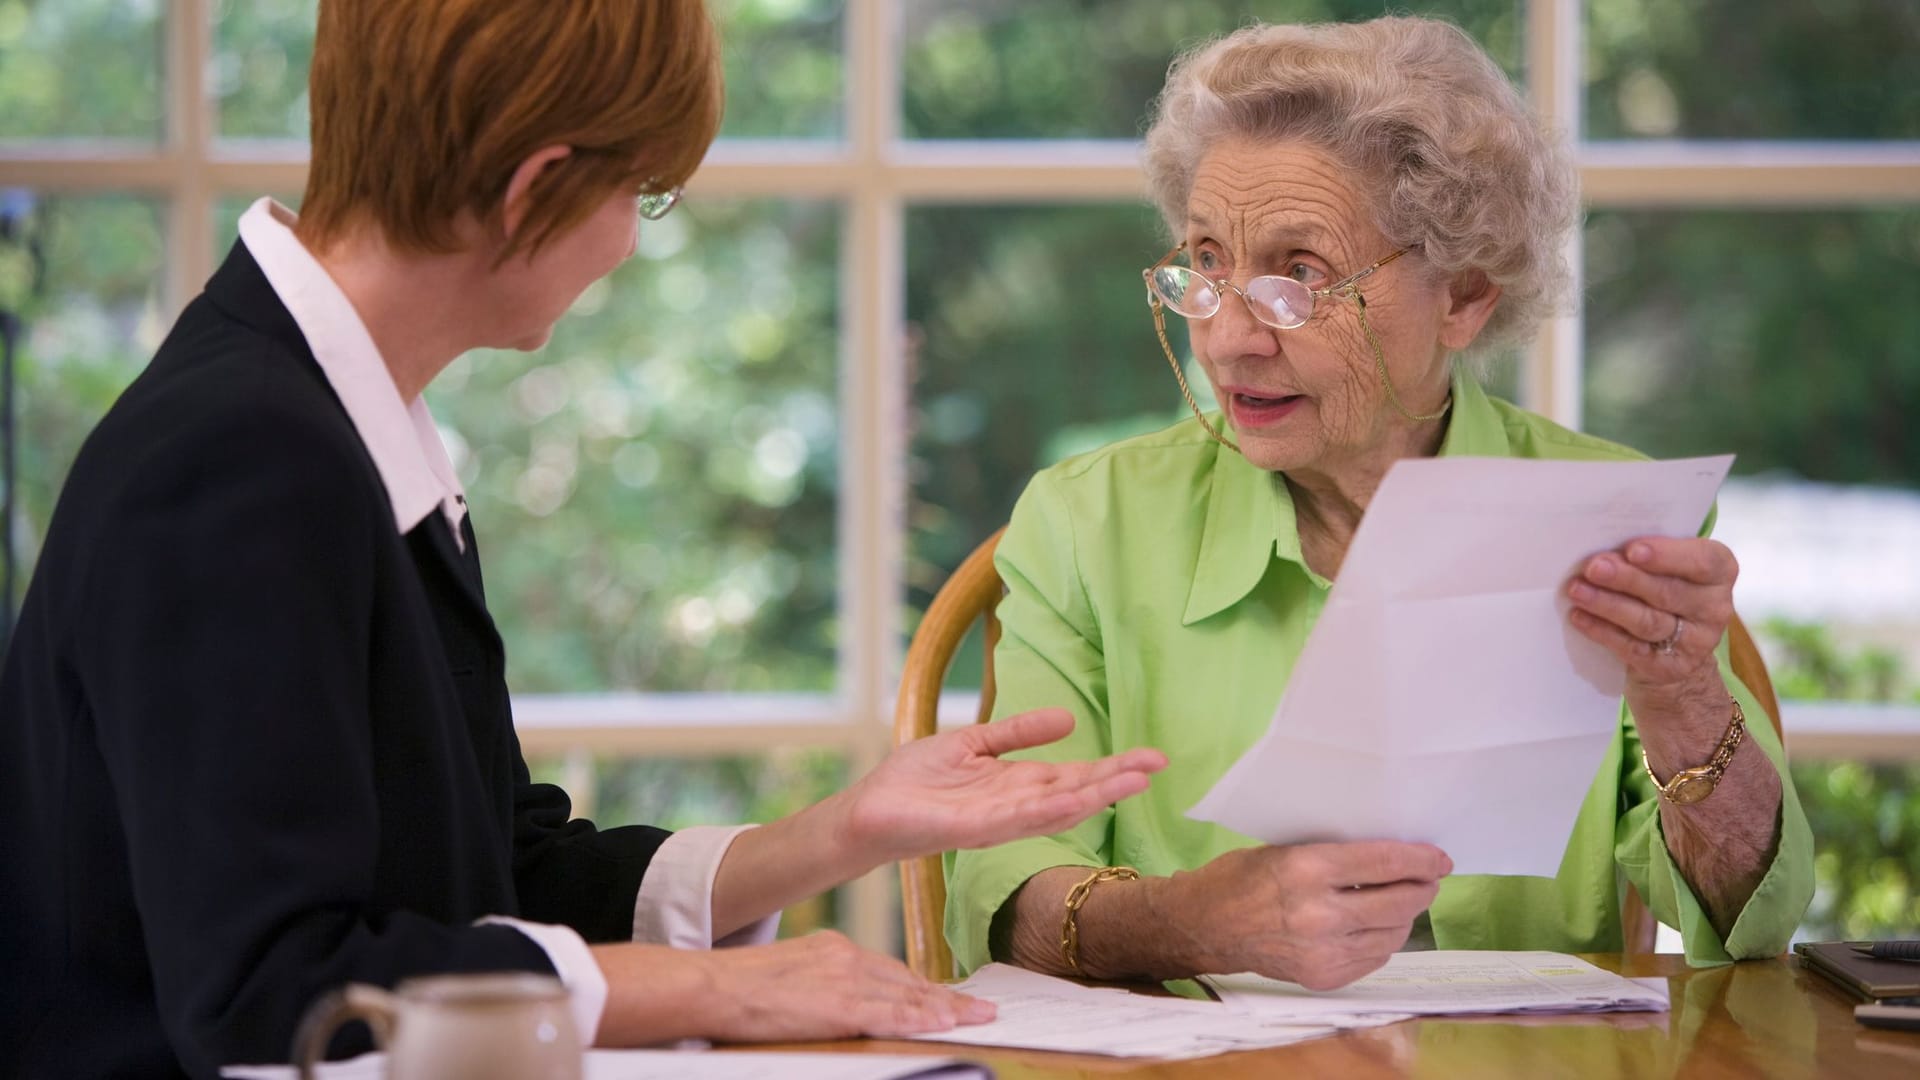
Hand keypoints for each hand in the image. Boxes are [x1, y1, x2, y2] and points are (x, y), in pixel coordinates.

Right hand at [593, 933, 993, 1044]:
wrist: (712, 984)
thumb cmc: (739, 987)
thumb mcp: (788, 974)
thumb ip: (820, 983)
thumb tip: (836, 1003)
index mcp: (832, 948)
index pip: (889, 970)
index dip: (923, 987)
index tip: (948, 997)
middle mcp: (845, 957)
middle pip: (907, 980)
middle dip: (945, 997)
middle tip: (979, 1008)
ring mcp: (845, 979)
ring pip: (908, 996)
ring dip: (947, 1009)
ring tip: (978, 1018)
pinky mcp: (840, 1004)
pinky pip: (891, 1013)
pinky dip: (922, 1017)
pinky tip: (946, 1022)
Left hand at [838, 708, 1167, 864]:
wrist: (870, 809)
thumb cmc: (916, 780)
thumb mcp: (973, 742)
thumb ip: (1018, 732)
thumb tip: (1069, 718)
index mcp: (1019, 785)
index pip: (1076, 776)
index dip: (1114, 767)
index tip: (1152, 757)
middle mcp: (1017, 807)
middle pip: (1077, 793)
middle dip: (1117, 779)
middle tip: (1158, 764)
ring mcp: (999, 822)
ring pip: (1057, 809)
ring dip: (1095, 795)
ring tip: (1133, 780)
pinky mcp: (973, 829)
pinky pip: (1016, 819)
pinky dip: (1048, 810)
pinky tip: (1075, 800)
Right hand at [1168, 841, 1450, 989]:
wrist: (1205, 925)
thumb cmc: (1242, 876)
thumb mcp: (1287, 849)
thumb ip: (1337, 855)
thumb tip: (1392, 857)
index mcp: (1307, 870)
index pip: (1384, 863)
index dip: (1421, 859)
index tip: (1440, 857)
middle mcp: (1319, 914)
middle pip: (1398, 901)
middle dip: (1423, 887)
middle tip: (1429, 878)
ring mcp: (1322, 951)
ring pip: (1393, 933)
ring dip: (1406, 915)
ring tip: (1405, 900)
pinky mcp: (1322, 976)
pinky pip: (1374, 957)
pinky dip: (1384, 939)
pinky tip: (1377, 925)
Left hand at [1566, 535, 1737, 698]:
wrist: (1673, 655)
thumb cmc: (1665, 594)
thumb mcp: (1668, 569)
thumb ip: (1649, 556)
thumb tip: (1607, 549)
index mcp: (1719, 573)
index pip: (1704, 561)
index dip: (1668, 555)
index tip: (1632, 550)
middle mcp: (1714, 608)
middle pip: (1668, 592)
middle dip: (1626, 578)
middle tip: (1593, 567)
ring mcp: (1695, 642)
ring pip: (1647, 621)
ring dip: (1608, 604)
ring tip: (1577, 590)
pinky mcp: (1668, 667)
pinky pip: (1631, 648)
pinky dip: (1602, 630)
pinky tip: (1579, 617)